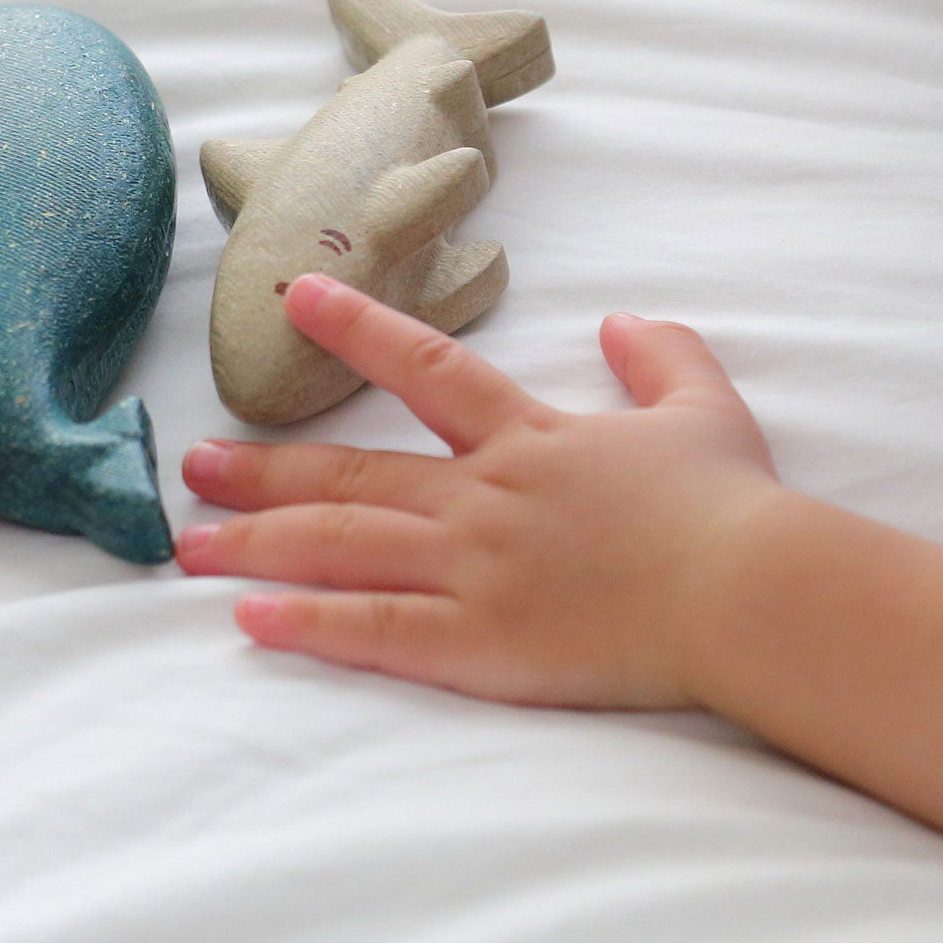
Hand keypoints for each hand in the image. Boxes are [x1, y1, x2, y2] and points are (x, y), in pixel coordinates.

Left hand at [176, 274, 784, 708]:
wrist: (752, 592)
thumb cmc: (732, 506)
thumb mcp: (702, 409)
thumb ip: (658, 357)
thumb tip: (623, 319)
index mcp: (526, 438)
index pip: (424, 365)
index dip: (357, 329)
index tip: (296, 299)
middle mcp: (482, 496)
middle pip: (350, 475)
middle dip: (265, 470)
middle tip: (190, 465)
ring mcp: (475, 569)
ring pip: (343, 548)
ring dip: (258, 543)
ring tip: (190, 546)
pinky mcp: (484, 644)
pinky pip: (379, 630)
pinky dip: (310, 623)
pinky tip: (250, 619)